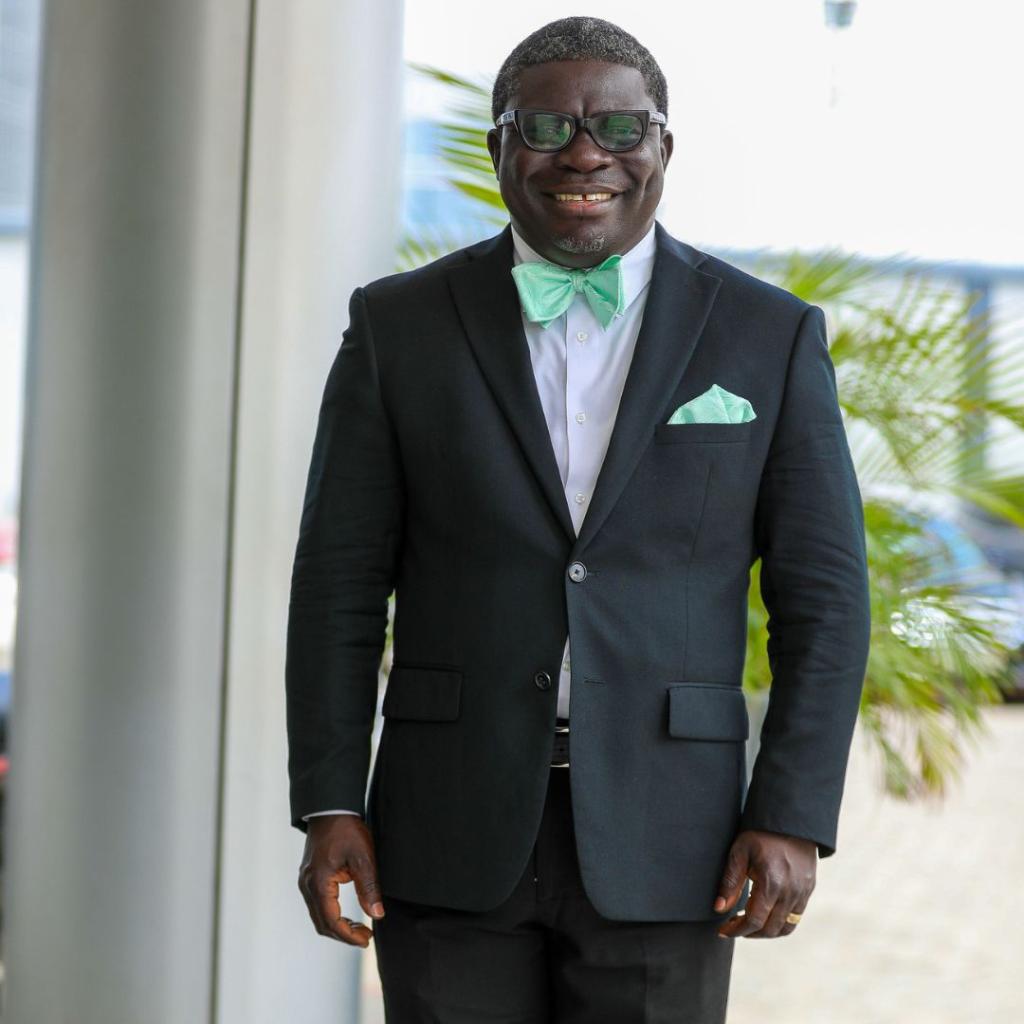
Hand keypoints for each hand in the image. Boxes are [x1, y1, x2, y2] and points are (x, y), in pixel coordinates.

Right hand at [298, 814, 384, 947]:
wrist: (330, 808)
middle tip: (366, 937)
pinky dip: (332, 914)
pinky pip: (317, 904)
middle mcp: (307, 885)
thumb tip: (376, 914)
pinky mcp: (309, 876)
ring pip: (318, 916)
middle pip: (322, 923)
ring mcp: (306, 881)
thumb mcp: (363, 857)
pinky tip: (348, 915)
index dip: (349, 935)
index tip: (367, 940)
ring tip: (360, 928)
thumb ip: (369, 887)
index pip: (331, 921)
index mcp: (318, 882)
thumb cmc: (346, 829)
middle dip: (344, 934)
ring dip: (338, 926)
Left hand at [713, 829, 815, 938]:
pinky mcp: (808, 889)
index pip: (754, 921)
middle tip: (732, 927)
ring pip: (785, 928)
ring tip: (748, 924)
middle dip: (749, 933)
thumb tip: (719, 909)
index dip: (736, 930)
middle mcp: (790, 892)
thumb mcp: (739, 852)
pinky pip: (795, 917)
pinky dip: (780, 923)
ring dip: (765, 932)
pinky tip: (766, 914)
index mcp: (771, 883)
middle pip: (769, 929)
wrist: (791, 820)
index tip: (723, 930)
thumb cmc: (761, 834)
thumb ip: (730, 882)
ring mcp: (802, 893)